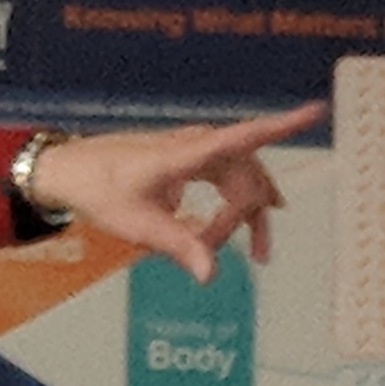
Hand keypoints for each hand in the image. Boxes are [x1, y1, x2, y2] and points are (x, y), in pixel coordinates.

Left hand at [30, 104, 325, 280]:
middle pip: (246, 176)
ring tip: (259, 252)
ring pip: (239, 178)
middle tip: (245, 257)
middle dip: (248, 217)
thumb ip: (179, 247)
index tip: (316, 110)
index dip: (282, 125)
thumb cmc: (99, 190)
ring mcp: (193, 150)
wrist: (68, 170)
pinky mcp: (188, 158)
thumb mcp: (138, 226)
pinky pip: (225, 178)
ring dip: (247, 215)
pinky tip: (238, 226)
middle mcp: (196, 145)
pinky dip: (233, 203)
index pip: (244, 137)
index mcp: (186, 154)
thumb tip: (211, 275)